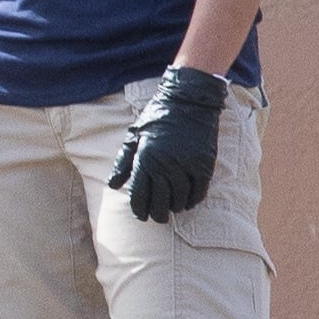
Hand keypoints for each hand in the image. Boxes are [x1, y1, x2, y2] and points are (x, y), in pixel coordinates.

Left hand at [108, 66, 229, 221]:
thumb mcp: (134, 136)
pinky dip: (193, 200)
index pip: (140, 195)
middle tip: (157, 218)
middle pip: (161, 202)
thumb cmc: (157, 117)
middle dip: (157, 214)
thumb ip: (124, 162)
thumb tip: (114, 185)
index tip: (140, 216)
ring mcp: (187, 165)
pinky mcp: (205, 164)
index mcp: (145, 159)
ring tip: (171, 211)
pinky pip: (199, 191)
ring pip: (180, 199)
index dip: (139, 209)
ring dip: (175, 208)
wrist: (188, 100)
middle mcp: (166, 165)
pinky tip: (187, 203)